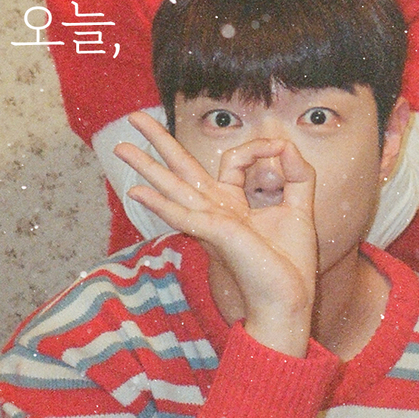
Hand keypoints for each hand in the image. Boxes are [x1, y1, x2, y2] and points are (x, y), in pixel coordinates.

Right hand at [115, 112, 317, 355]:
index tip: (280, 148)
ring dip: (145, 166)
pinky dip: (159, 203)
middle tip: (134, 117)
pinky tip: (136, 192)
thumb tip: (286, 146)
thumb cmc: (289, 263)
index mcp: (232, 203)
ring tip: (119, 146)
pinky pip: (181, 214)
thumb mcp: (299, 207)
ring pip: (172, 186)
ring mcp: (209, 221)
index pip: (233, 160)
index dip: (258, 146)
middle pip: (181, 168)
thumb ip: (297, 174)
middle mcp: (215, 209)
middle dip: (158, 142)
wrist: (288, 299)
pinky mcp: (213, 233)